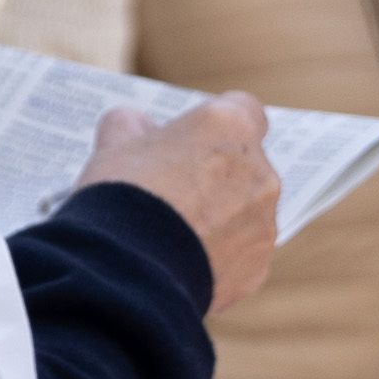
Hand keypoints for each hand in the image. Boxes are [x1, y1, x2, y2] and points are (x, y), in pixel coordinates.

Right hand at [82, 91, 280, 312]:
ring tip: (173, 235)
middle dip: (217, 175)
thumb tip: (134, 125)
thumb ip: (131, 126)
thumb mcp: (114, 145)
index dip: (215, 125)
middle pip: (246, 166)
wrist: (130, 269)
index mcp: (229, 127)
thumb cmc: (124, 195)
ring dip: (221, 218)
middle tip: (173, 190)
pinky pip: (241, 255)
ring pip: (246, 213)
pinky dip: (219, 257)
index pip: (243, 110)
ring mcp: (264, 223)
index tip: (192, 140)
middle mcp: (261, 172)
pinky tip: (182, 263)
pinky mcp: (259, 267)